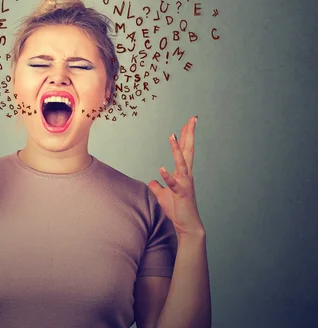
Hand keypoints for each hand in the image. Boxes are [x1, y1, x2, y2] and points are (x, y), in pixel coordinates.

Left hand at [147, 116, 204, 237]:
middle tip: (192, 119)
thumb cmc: (177, 209)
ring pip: (181, 163)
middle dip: (189, 134)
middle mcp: (186, 175)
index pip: (186, 150)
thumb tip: (152, 182)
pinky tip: (161, 168)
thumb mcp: (163, 195)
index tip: (189, 122)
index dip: (186, 136)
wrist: (187, 226)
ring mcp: (185, 184)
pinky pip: (173, 184)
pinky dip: (167, 176)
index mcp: (183, 173)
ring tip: (173, 135)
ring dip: (177, 149)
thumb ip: (158, 186)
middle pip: (188, 150)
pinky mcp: (181, 194)